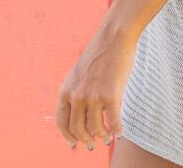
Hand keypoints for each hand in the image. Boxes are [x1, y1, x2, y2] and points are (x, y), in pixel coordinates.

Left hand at [56, 20, 137, 149]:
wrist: (115, 36)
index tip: (74, 145)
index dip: (68, 137)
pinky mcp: (111, 95)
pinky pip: (113, 121)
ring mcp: (93, 97)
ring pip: (95, 128)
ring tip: (108, 139)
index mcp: (65, 90)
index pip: (62, 122)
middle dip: (86, 140)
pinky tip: (120, 133)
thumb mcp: (80, 73)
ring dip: (102, 137)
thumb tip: (82, 110)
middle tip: (93, 145)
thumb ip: (77, 90)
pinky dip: (117, 130)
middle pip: (78, 129)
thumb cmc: (101, 53)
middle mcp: (76, 96)